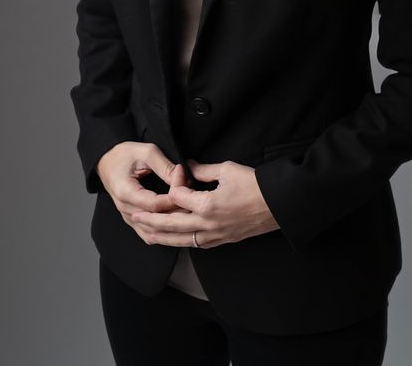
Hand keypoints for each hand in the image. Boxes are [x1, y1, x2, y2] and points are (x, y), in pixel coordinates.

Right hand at [96, 142, 191, 232]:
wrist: (107, 160)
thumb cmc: (125, 154)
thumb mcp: (147, 152)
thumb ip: (165, 166)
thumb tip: (183, 178)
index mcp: (125, 192)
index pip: (155, 204)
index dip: (174, 197)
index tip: (188, 185)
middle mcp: (125, 209)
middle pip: (155, 220)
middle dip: (176, 212)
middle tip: (194, 201)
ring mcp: (127, 217)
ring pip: (152, 232)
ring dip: (170, 225)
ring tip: (188, 213)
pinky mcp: (131, 219)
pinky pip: (147, 234)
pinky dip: (162, 232)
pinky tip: (175, 226)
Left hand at [129, 159, 280, 248]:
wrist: (278, 205)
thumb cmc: (255, 185)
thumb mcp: (227, 170)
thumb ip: (202, 170)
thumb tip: (187, 166)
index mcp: (207, 205)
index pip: (177, 197)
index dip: (173, 183)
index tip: (177, 172)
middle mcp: (207, 225)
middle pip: (170, 224)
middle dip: (150, 220)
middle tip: (133, 215)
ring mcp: (214, 236)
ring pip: (180, 239)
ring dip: (160, 236)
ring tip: (144, 232)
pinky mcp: (221, 241)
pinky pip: (195, 244)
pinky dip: (180, 242)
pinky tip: (172, 239)